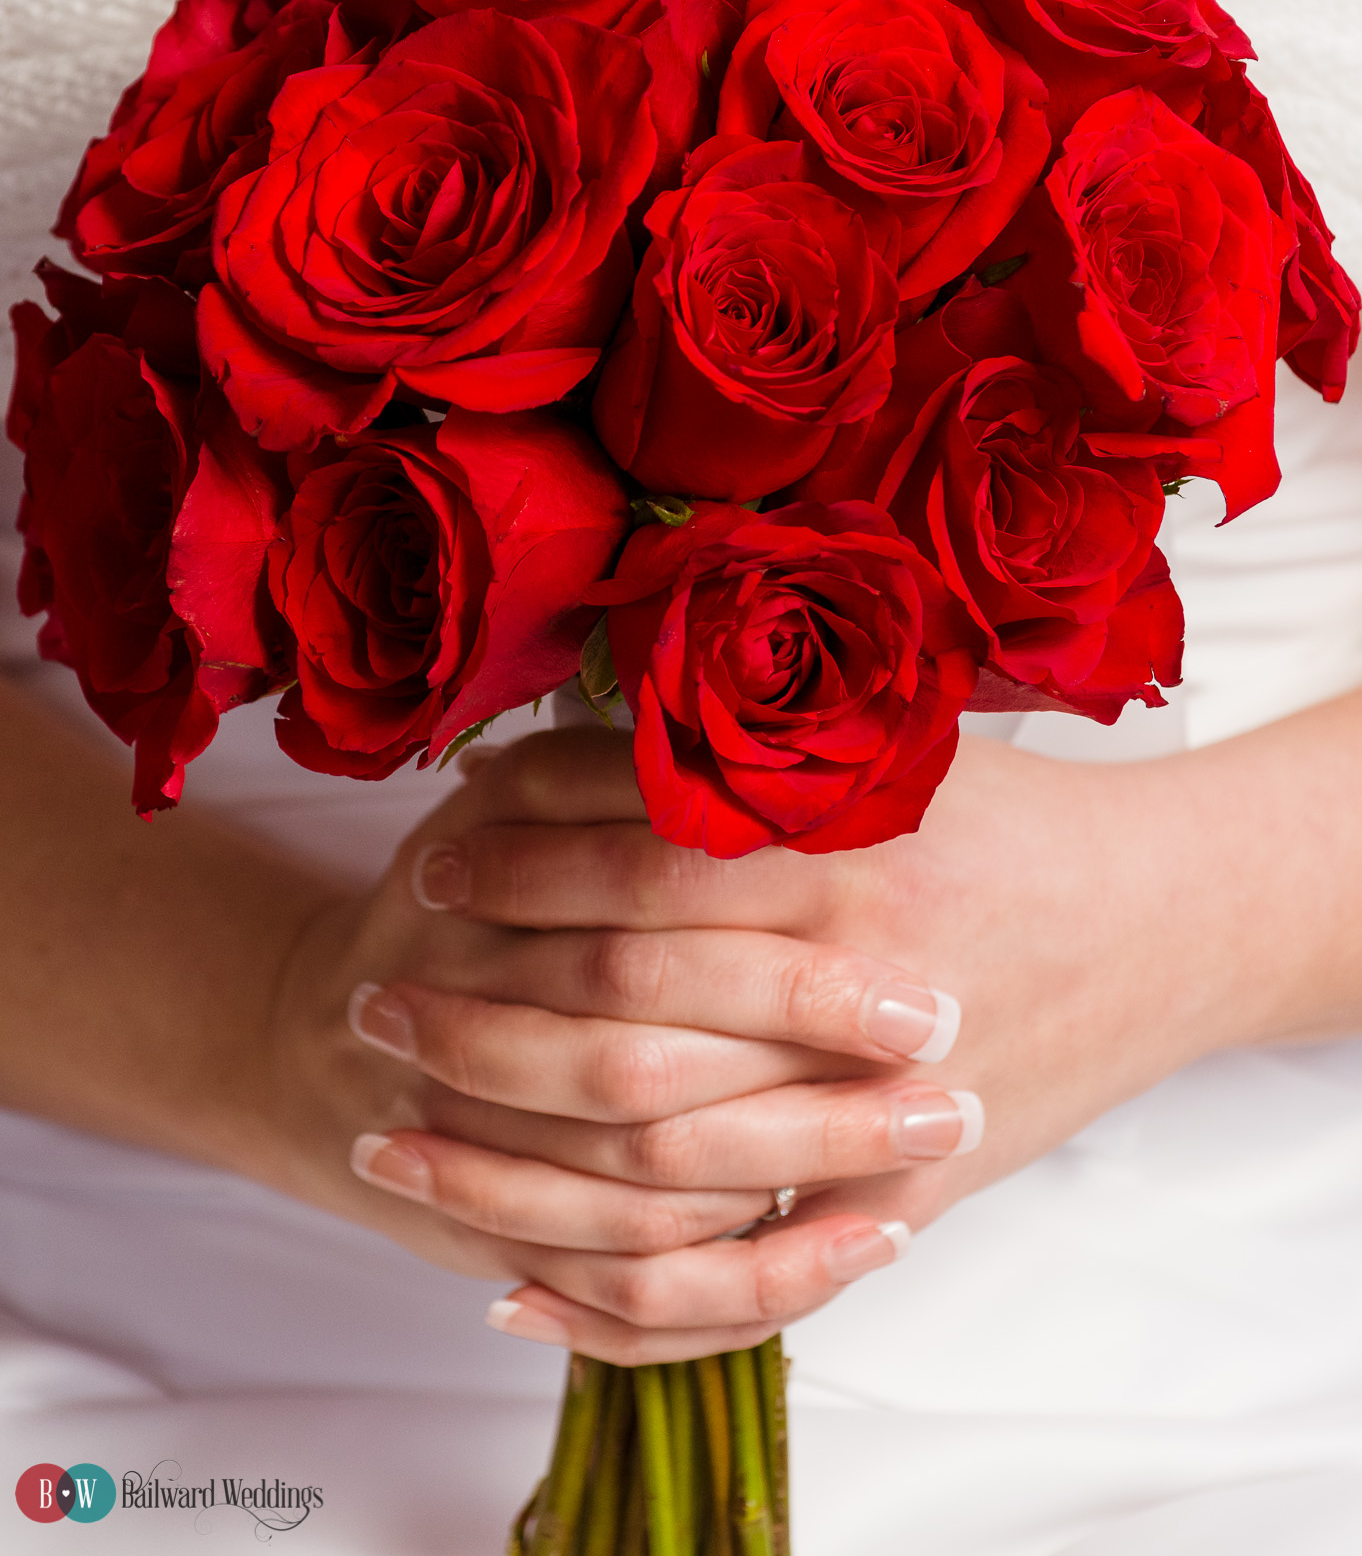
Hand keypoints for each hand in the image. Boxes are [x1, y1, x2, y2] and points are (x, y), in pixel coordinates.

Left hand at [365, 701, 1361, 1362]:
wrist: (1161, 925)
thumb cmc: (1007, 816)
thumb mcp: (892, 738)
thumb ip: (741, 732)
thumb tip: (561, 724)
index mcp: (854, 855)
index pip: (643, 859)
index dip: (520, 852)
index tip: (434, 846)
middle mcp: (860, 984)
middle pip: (626, 1008)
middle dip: (480, 1000)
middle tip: (375, 989)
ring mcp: (881, 1110)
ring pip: (657, 1156)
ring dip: (506, 1151)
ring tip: (396, 1131)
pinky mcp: (898, 1205)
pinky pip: (743, 1280)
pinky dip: (620, 1294)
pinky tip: (516, 1288)